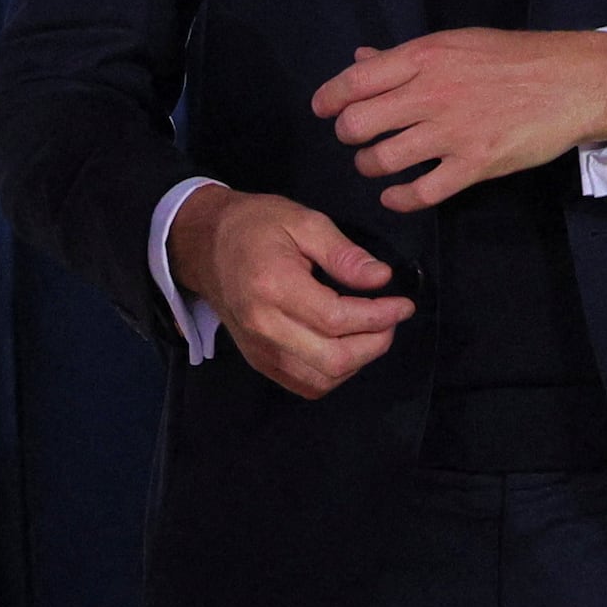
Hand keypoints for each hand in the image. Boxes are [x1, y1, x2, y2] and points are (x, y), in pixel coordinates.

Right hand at [165, 186, 410, 400]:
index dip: (379, 316)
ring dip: (357, 361)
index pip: (336, 319)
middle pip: (333, 359)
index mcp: (273, 286)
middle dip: (375, 343)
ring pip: (322, 379)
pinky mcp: (259, 361)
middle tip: (390, 319)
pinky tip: (345, 346)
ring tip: (371, 331)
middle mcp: (264, 326)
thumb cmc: (254, 226)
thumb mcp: (302, 221)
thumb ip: (343, 253)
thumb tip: (381, 279)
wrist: (204, 245)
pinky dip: (334, 373)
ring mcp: (259, 349)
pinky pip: (306, 384)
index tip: (403, 304)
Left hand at [313, 27, 606, 211]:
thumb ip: (403, 56)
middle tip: (356, 139)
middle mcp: (430, 93)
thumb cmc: (512, 57)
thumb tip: (359, 59)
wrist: (571, 81)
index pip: (354, 81)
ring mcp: (452, 131)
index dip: (329, 99)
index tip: (323, 111)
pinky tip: (395, 195)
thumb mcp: (454, 43)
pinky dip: (400, 198)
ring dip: (370, 166)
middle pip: (359, 124)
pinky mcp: (475, 164)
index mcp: (423, 57)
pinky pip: (422, 191)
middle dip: (348, 135)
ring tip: (375, 165)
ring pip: (384, 159)